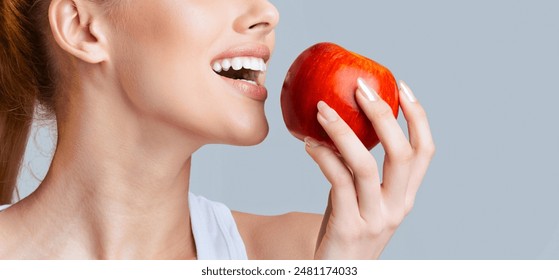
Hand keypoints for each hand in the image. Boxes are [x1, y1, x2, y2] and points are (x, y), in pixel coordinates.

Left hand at [306, 79, 434, 258]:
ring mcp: (375, 218)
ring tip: (322, 109)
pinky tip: (308, 143)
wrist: (337, 271)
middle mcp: (398, 206)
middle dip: (384, 115)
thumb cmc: (347, 228)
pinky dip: (323, 157)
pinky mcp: (348, 227)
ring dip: (343, 131)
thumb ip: (360, 168)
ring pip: (366, 165)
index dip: (418, 117)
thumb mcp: (363, 197)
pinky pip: (337, 182)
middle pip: (402, 153)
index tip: (402, 86)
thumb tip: (342, 123)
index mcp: (406, 196)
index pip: (425, 151)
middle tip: (360, 88)